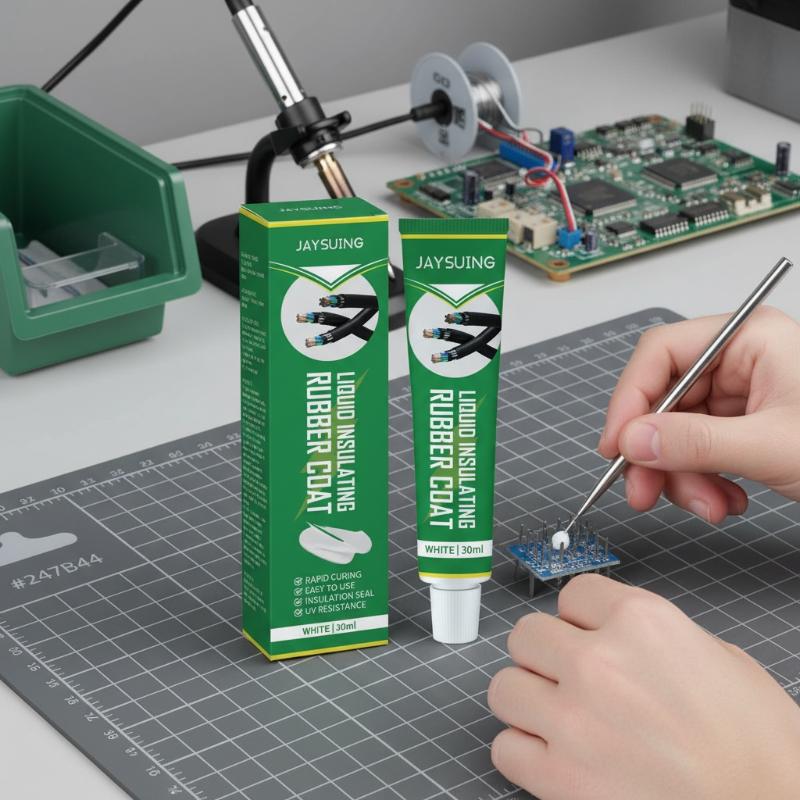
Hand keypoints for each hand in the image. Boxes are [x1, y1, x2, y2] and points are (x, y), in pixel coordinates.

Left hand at [489, 575, 799, 799]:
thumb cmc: (761, 750)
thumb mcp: (718, 658)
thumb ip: (651, 636)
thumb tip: (612, 634)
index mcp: (643, 621)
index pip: (573, 594)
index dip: (581, 619)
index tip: (587, 636)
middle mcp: (600, 661)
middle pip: (526, 634)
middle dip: (545, 654)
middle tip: (567, 677)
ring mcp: (574, 721)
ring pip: (503, 686)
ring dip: (528, 700)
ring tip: (558, 718)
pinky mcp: (561, 780)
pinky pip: (505, 748)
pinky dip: (524, 753)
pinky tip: (555, 757)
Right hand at [598, 307, 799, 522]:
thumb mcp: (773, 447)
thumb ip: (698, 443)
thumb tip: (634, 441)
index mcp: (749, 338)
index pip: (662, 354)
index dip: (630, 400)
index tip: (617, 447)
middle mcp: (740, 361)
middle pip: (665, 399)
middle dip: (657, 453)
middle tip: (644, 493)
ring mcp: (742, 394)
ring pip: (678, 431)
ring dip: (683, 476)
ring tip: (710, 507)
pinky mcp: (744, 425)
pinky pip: (699, 450)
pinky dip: (703, 481)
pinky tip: (728, 501)